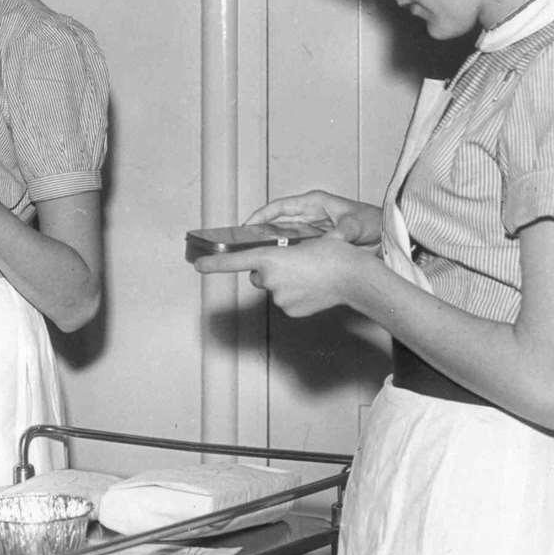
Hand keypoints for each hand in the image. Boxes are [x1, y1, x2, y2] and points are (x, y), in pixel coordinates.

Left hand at [194, 234, 378, 317]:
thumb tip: (274, 266)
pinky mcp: (290, 311)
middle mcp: (269, 279)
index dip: (214, 263)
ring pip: (274, 288)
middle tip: (294, 263)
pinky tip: (312, 289)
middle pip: (259, 274)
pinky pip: (286, 301)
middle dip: (270, 270)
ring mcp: (279, 298)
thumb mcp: (305, 242)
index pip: (234, 261)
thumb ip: (282, 254)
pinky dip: (295, 295)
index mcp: (270, 257)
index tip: (198, 265)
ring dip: (285, 282)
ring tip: (310, 275)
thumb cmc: (334, 255)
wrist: (355, 278)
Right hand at [244, 189, 381, 247]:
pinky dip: (288, 254)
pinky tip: (280, 265)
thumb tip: (328, 245)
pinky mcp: (317, 241)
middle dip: (261, 232)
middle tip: (245, 246)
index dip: (261, 216)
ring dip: (273, 245)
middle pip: (277, 222)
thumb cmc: (373, 222)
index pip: (280, 207)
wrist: (388, 233)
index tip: (246, 227)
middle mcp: (310, 214)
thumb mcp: (356, 225)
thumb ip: (340, 234)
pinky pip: (297, 247)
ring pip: (285, 236)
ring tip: (257, 257)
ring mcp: (313, 228)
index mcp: (314, 202)